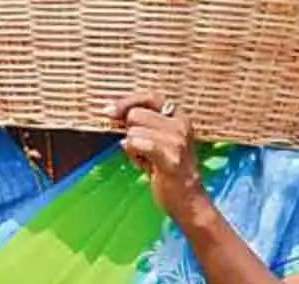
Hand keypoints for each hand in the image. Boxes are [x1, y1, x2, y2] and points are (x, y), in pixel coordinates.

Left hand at [108, 92, 212, 227]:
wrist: (189, 201)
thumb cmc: (169, 170)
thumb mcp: (158, 140)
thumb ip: (142, 123)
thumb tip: (111, 110)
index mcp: (179, 117)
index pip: (149, 97)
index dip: (127, 102)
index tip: (109, 111)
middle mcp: (181, 125)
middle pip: (135, 115)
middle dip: (130, 132)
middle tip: (143, 151)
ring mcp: (177, 141)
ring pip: (133, 132)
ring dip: (133, 148)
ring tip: (147, 161)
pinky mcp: (170, 158)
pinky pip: (136, 144)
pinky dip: (134, 155)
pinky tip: (145, 166)